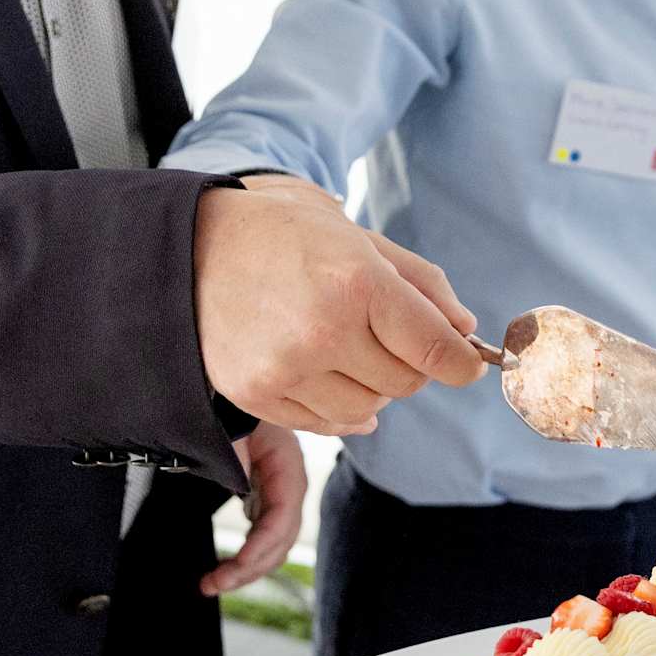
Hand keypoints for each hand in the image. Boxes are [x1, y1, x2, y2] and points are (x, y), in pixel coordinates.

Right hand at [191, 184, 486, 434]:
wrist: (186, 248)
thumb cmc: (279, 232)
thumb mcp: (355, 233)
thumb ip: (418, 281)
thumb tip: (464, 329)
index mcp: (356, 282)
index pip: (435, 348)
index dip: (462, 362)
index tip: (469, 364)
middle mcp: (322, 331)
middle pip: (407, 383)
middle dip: (410, 363)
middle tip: (385, 334)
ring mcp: (286, 368)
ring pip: (369, 406)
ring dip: (371, 384)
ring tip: (343, 345)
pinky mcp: (257, 394)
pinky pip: (325, 423)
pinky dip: (338, 406)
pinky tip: (325, 374)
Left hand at [203, 423, 307, 595]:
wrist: (239, 397)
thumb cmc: (237, 409)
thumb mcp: (236, 430)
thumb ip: (237, 458)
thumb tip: (238, 488)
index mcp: (288, 470)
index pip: (281, 520)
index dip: (259, 548)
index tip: (233, 567)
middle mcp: (291, 488)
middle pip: (280, 542)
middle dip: (248, 568)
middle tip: (212, 585)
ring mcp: (281, 498)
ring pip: (273, 547)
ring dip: (246, 570)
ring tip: (211, 584)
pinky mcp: (267, 502)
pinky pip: (263, 538)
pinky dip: (246, 557)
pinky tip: (225, 568)